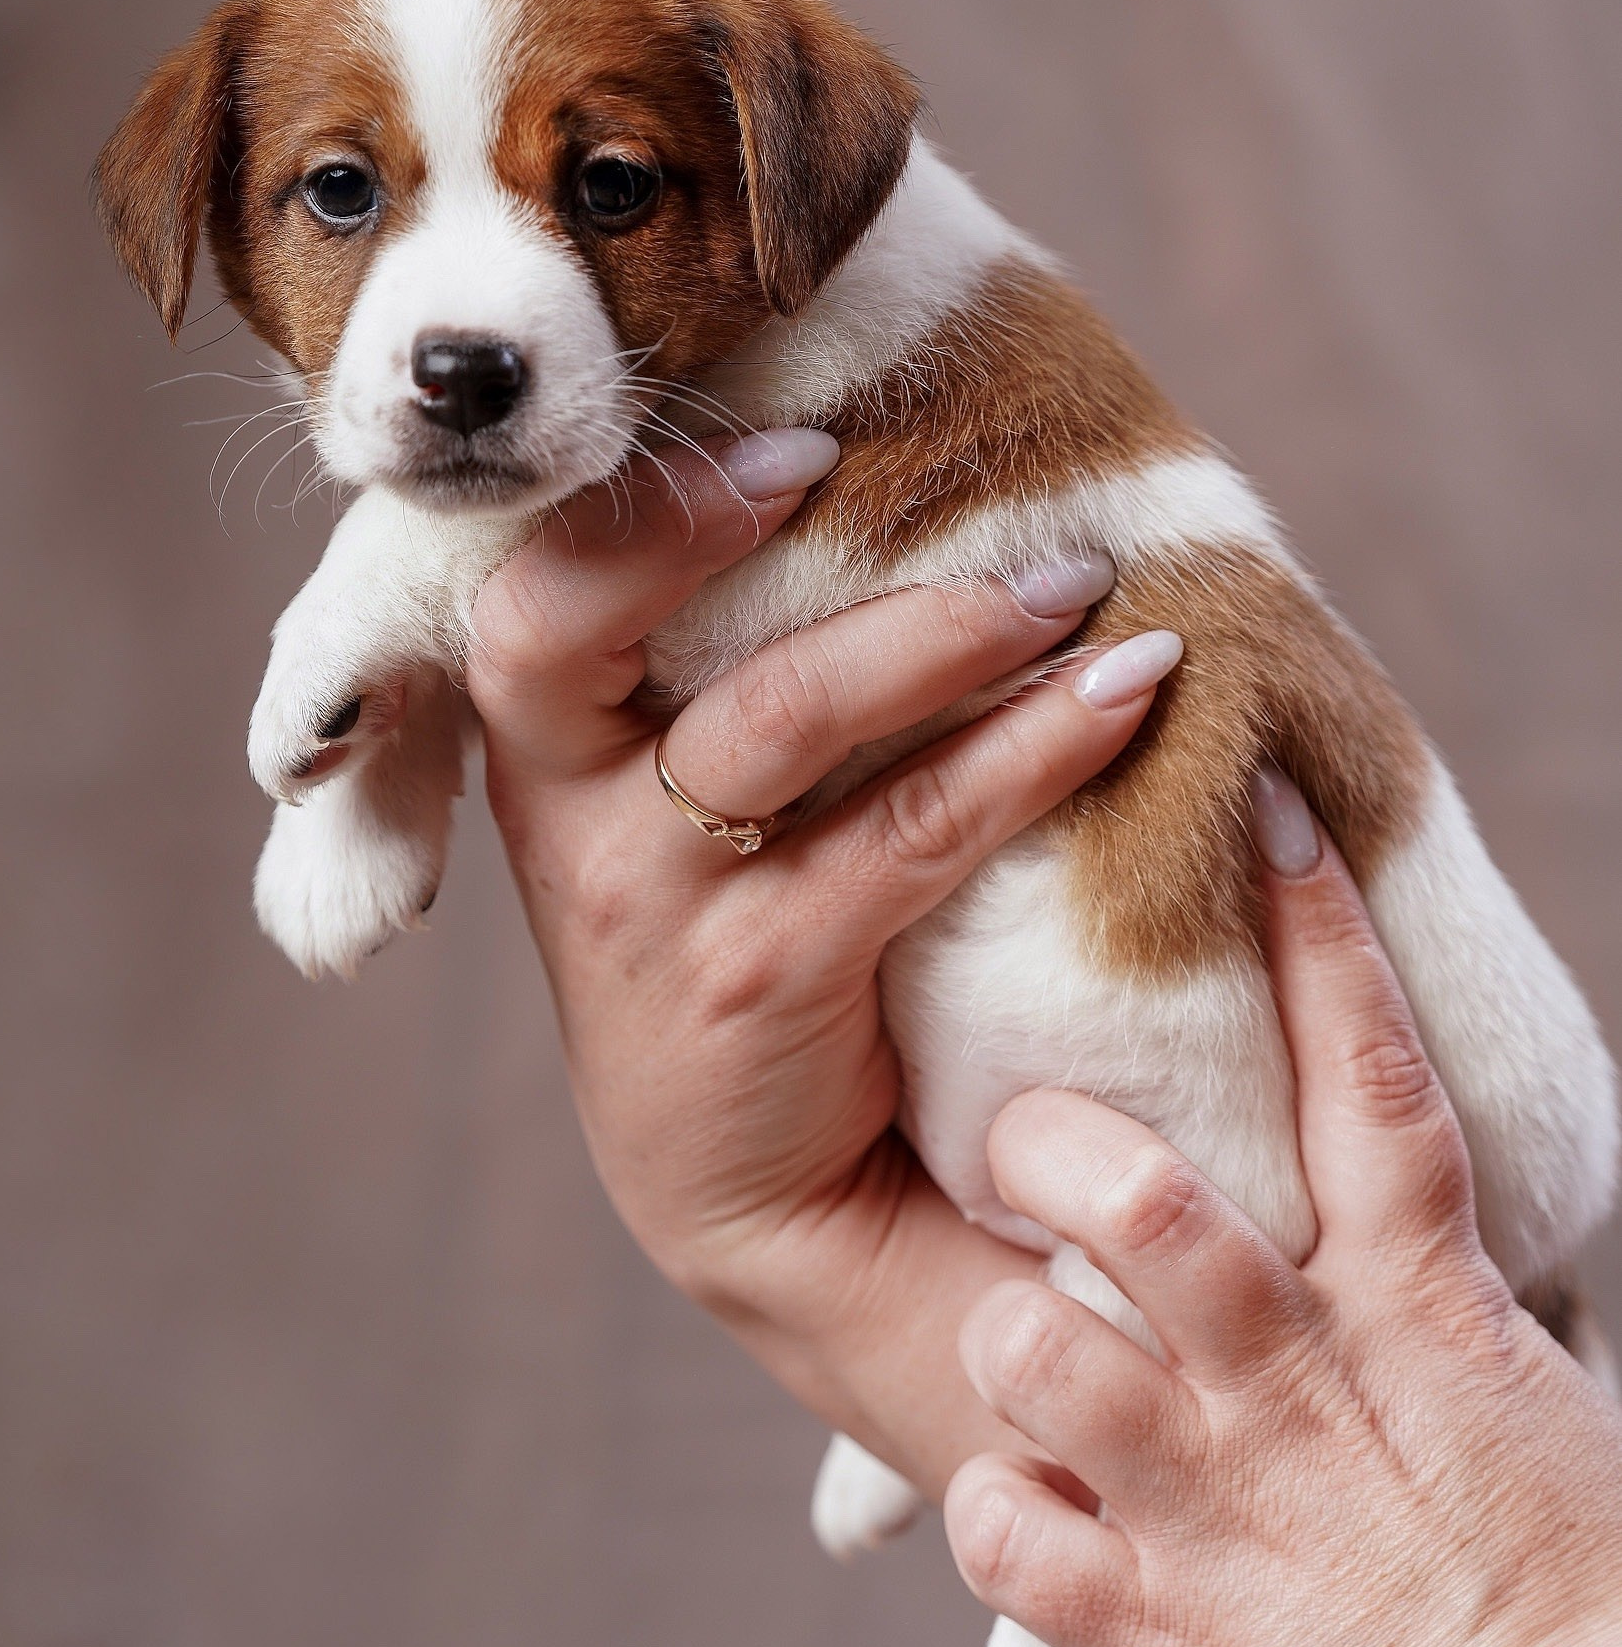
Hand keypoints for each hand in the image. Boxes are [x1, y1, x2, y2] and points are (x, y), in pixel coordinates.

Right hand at [466, 427, 1173, 1492]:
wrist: (766, 1204)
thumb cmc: (749, 961)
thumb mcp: (679, 827)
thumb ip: (716, 688)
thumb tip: (869, 486)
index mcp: (545, 760)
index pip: (522, 598)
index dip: (625, 509)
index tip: (776, 442)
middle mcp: (571, 824)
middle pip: (573, 630)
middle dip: (701, 522)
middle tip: (855, 458)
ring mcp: (654, 908)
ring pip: (774, 717)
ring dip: (938, 628)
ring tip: (1074, 582)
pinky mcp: (761, 982)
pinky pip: (908, 832)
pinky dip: (1027, 750)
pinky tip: (1124, 699)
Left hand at [944, 786, 1621, 1646]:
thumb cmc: (1543, 1562)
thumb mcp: (1492, 1375)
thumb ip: (1402, 1261)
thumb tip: (1339, 1136)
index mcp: (1412, 1311)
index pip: (1368, 1086)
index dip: (1315, 938)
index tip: (1260, 804)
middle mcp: (1300, 1389)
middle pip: (1150, 1209)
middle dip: (1057, 1146)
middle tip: (1020, 1130)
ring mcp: (1218, 1510)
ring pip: (1036, 1355)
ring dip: (999, 1333)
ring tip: (1008, 1336)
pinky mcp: (1157, 1635)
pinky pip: (1007, 1538)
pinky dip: (988, 1510)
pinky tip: (1013, 1502)